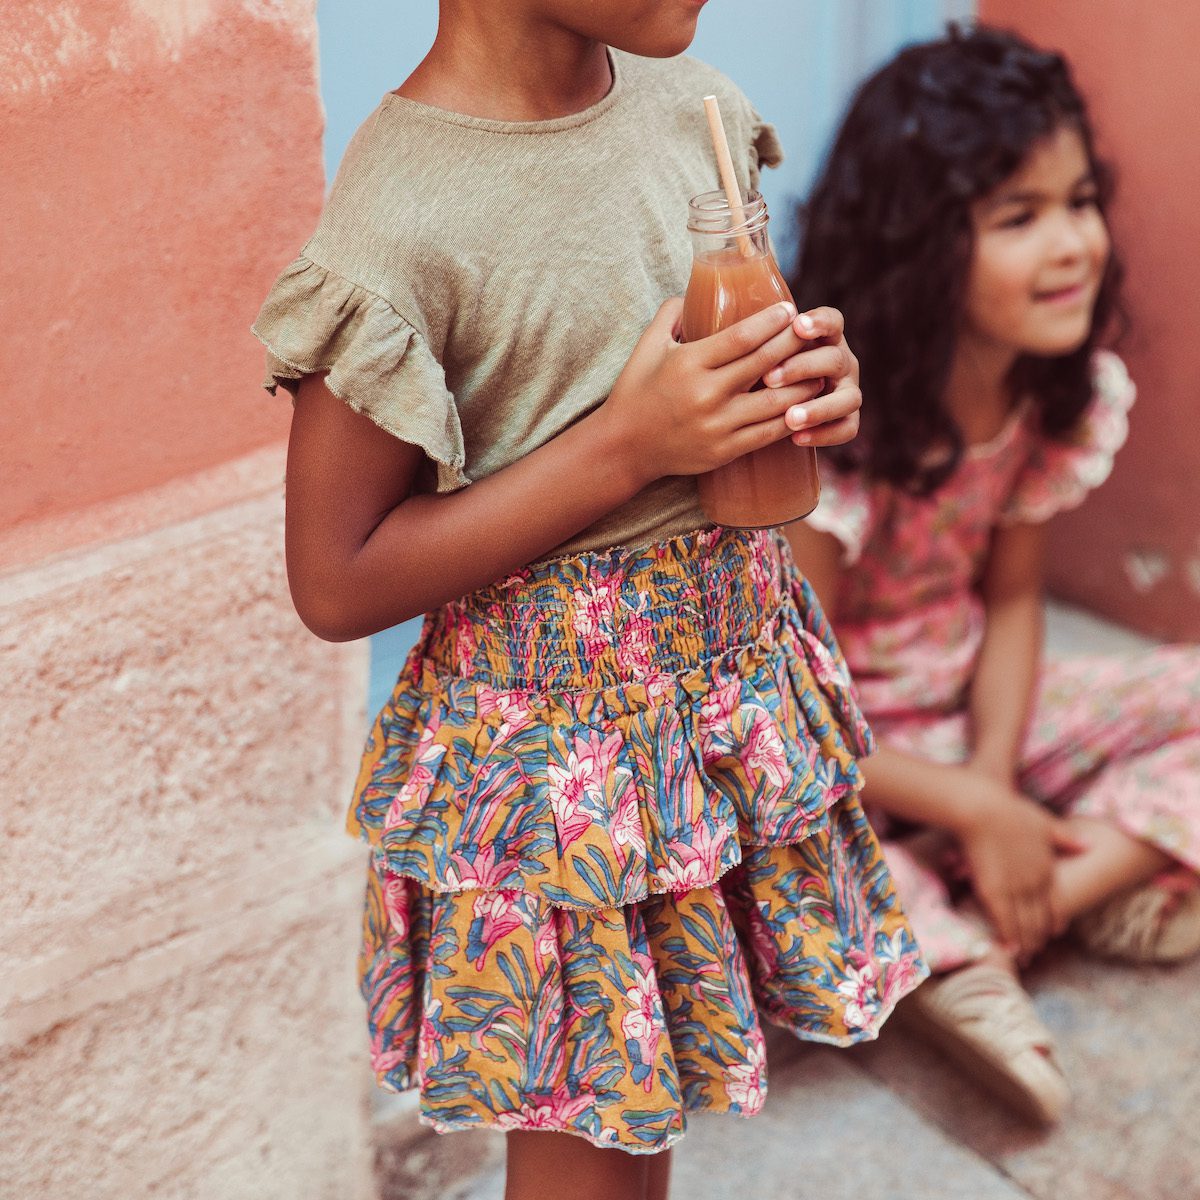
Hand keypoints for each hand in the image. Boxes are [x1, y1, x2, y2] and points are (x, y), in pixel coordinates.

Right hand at [602, 298, 827, 485]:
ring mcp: (717, 425)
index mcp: (689, 364)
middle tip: (815, 332)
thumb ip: (671, 313)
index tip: (790, 310)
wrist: (623, 448)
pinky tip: (805, 406)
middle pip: (764, 364)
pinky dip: (791, 418)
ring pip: (775, 401)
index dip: (770, 322)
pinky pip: (767, 433)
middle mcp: (706, 394)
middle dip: (794, 345)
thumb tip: (696, 289)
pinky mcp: (724, 450)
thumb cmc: (636, 392)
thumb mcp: (647, 346)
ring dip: (803, 384)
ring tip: (821, 370)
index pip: (741, 337)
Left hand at [762, 307, 860, 447]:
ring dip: (819, 408)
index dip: (819, 323)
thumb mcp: (756, 352)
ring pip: (849, 398)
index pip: (832, 321)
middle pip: (834, 359)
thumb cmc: (756, 369)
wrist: (763, 408)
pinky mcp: (848, 419)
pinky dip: (824, 434)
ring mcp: (848, 390)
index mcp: (825, 338)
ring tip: (790, 418)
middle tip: (768, 379)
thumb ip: (753, 344)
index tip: (797, 326)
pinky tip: (796, 438)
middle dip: (802, 368)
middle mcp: (842, 361)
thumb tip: (726, 334)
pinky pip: (847, 429)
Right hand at [954, 770, 1086, 962]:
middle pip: (1038, 918)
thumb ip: (1066, 837)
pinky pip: (1002, 918)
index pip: (1054, 902)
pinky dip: (1007, 935)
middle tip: (1036, 952)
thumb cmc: (1011, 810)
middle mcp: (1033, 883)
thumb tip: (1090, 845)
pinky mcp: (992, 889)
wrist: (984, 809)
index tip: (1055, 931)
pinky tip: (1008, 948)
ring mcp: (1014, 887)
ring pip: (1022, 923)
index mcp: (1046, 868)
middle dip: (1038, 937)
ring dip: (1025, 941)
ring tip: (1024, 955)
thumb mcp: (1045, 822)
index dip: (1054, 919)